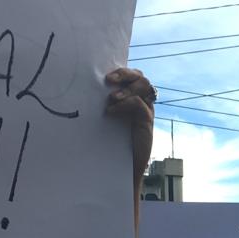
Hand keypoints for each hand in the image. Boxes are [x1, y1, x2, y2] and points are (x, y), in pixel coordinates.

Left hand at [104, 68, 154, 184]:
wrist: (125, 165)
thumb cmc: (114, 141)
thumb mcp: (109, 117)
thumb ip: (108, 103)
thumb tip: (90, 87)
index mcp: (134, 97)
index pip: (133, 75)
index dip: (122, 71)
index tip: (106, 75)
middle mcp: (143, 101)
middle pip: (141, 77)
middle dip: (125, 74)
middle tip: (109, 80)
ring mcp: (147, 111)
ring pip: (145, 86)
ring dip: (127, 89)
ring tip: (112, 98)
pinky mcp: (147, 122)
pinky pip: (140, 104)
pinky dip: (125, 104)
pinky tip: (112, 111)